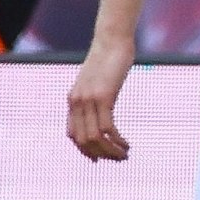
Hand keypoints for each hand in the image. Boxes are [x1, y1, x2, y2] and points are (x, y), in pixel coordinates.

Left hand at [67, 38, 135, 161]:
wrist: (112, 40)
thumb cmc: (109, 57)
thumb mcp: (98, 80)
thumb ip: (97, 95)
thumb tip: (104, 105)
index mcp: (73, 100)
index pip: (73, 135)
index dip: (85, 151)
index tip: (100, 158)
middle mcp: (76, 103)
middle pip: (83, 140)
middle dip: (100, 155)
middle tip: (118, 160)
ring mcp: (88, 100)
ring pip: (95, 137)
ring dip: (110, 151)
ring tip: (125, 155)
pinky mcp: (103, 97)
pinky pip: (107, 127)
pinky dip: (117, 140)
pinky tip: (127, 144)